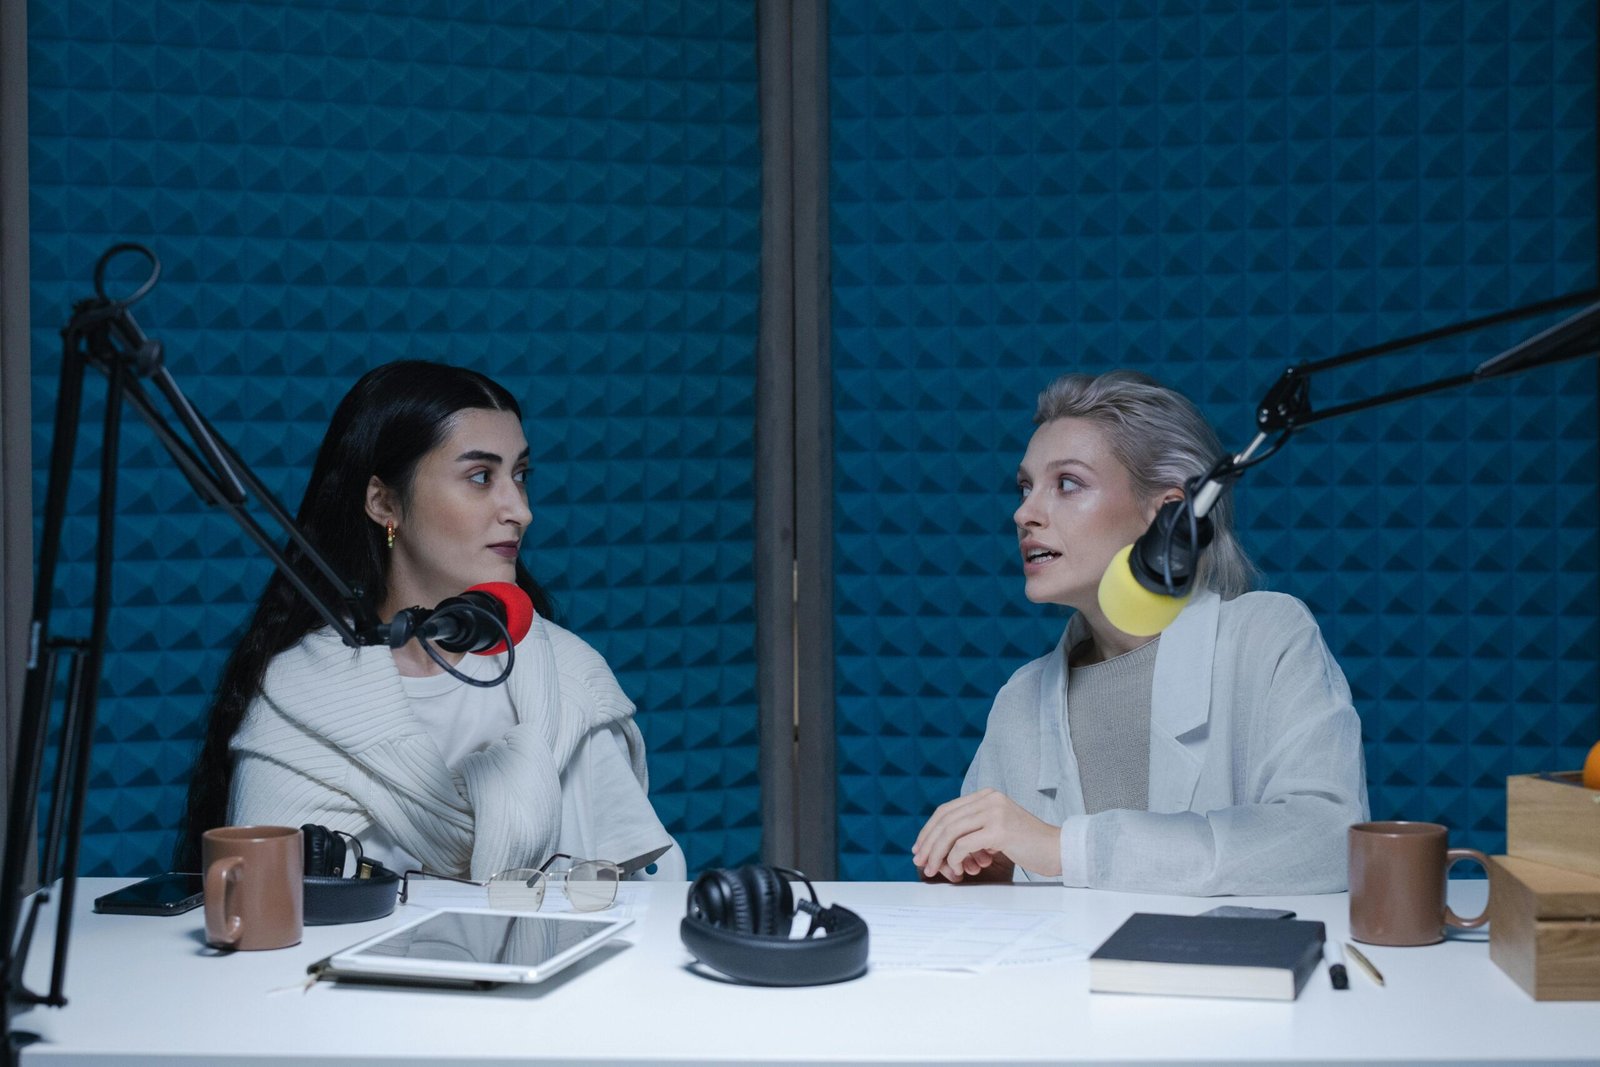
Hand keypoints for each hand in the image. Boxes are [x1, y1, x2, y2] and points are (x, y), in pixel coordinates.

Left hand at [912, 789, 1061, 881]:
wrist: (1059, 850)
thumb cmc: (1028, 845)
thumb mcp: (998, 829)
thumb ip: (975, 829)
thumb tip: (942, 848)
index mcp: (987, 796)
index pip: (947, 810)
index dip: (929, 830)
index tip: (920, 849)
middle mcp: (989, 799)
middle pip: (945, 819)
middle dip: (928, 843)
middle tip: (920, 862)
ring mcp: (995, 812)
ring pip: (951, 832)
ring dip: (937, 853)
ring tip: (933, 870)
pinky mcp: (1000, 830)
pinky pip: (964, 845)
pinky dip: (955, 859)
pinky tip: (958, 870)